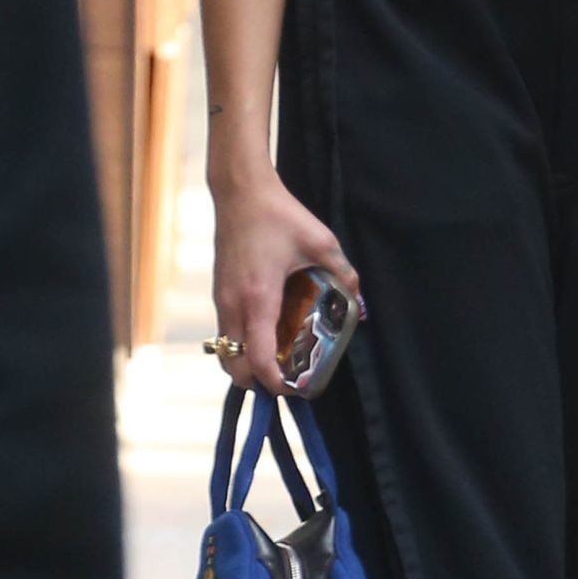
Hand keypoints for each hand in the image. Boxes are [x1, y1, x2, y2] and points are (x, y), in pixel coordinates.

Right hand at [210, 165, 359, 394]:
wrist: (240, 191)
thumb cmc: (279, 215)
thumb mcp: (320, 241)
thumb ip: (342, 272)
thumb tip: (360, 301)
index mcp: (258, 298)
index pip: (258, 359)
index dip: (275, 382)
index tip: (294, 387)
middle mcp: (233, 305)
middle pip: (234, 366)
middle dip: (258, 380)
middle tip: (288, 375)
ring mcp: (220, 300)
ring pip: (225, 351)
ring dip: (247, 363)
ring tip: (278, 357)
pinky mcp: (218, 293)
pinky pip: (225, 332)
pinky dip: (241, 343)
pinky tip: (267, 330)